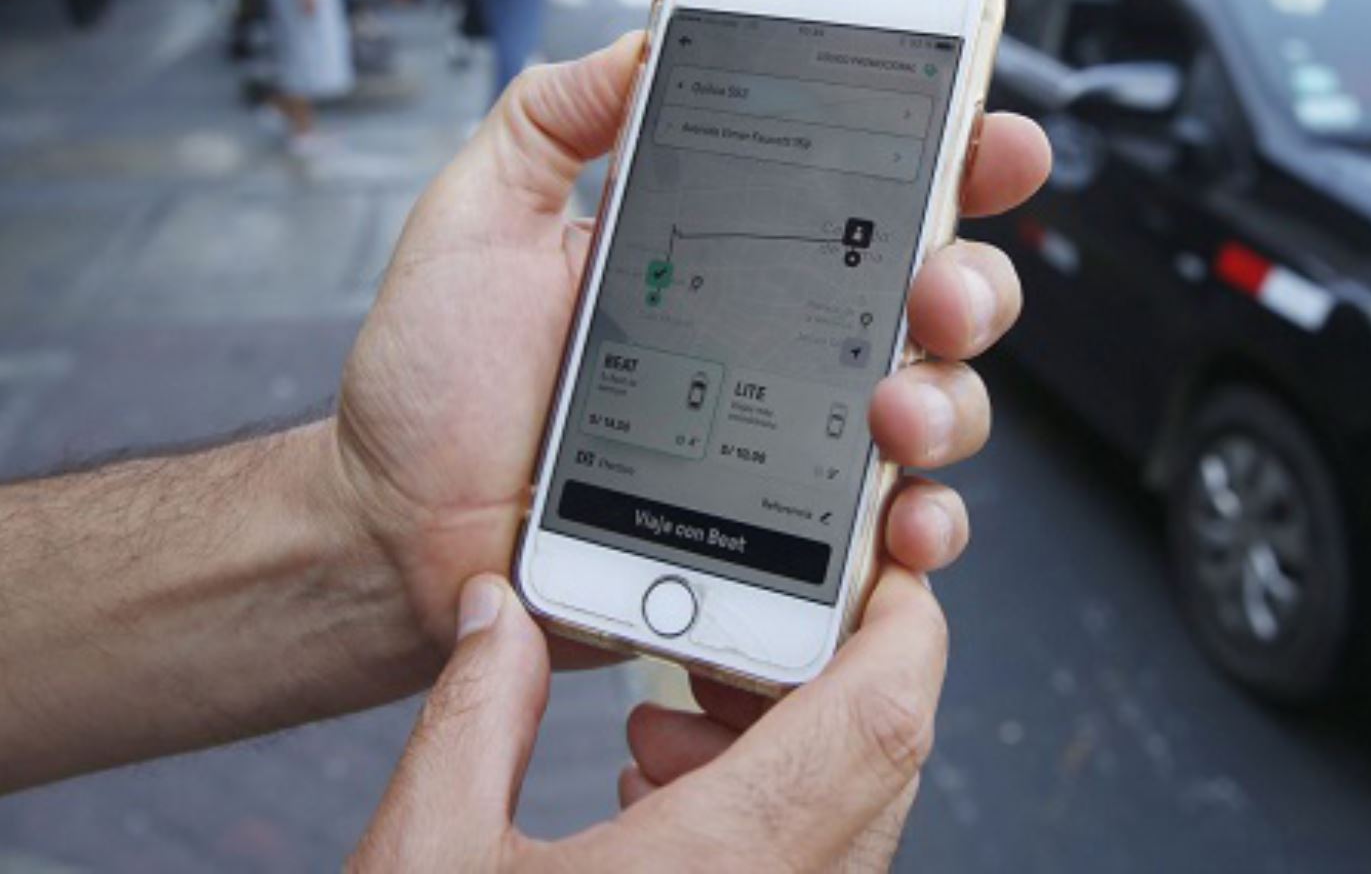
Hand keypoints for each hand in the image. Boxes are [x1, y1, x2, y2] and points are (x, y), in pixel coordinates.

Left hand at [334, 32, 1050, 653]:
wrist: (392, 529)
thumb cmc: (433, 382)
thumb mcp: (479, 219)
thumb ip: (549, 118)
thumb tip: (640, 39)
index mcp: (733, 255)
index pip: (869, 193)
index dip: (953, 159)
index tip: (989, 136)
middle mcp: (784, 344)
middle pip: (940, 300)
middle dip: (974, 282)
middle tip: (935, 287)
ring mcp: (792, 446)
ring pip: (940, 412)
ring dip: (951, 403)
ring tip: (894, 410)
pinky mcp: (780, 544)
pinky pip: (885, 541)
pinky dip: (920, 533)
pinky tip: (900, 522)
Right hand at [354, 568, 943, 870]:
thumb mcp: (423, 862)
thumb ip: (474, 716)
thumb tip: (497, 616)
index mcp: (720, 871)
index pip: (882, 717)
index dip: (902, 625)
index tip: (877, 570)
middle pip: (881, 760)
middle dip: (823, 676)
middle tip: (727, 640)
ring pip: (852, 820)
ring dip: (785, 750)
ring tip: (662, 736)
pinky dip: (766, 815)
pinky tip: (658, 806)